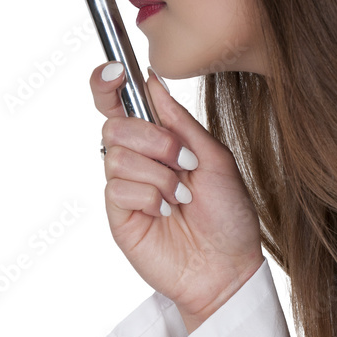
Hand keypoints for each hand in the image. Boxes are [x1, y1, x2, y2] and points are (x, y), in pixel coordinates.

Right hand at [89, 62, 263, 329]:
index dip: (108, 82)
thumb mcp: (214, 157)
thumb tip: (151, 82)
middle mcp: (137, 159)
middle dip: (154, 140)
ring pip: (116, 155)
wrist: (228, 266)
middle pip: (115, 124)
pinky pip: (119, 187)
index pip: (121, 103)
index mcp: (160, 139)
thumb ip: (180, 121)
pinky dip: (151, 197)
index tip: (116, 71)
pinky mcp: (118, 215)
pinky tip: (167, 213)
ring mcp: (125, 187)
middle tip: (185, 162)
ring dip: (159, 174)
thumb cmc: (228, 214)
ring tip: (181, 198)